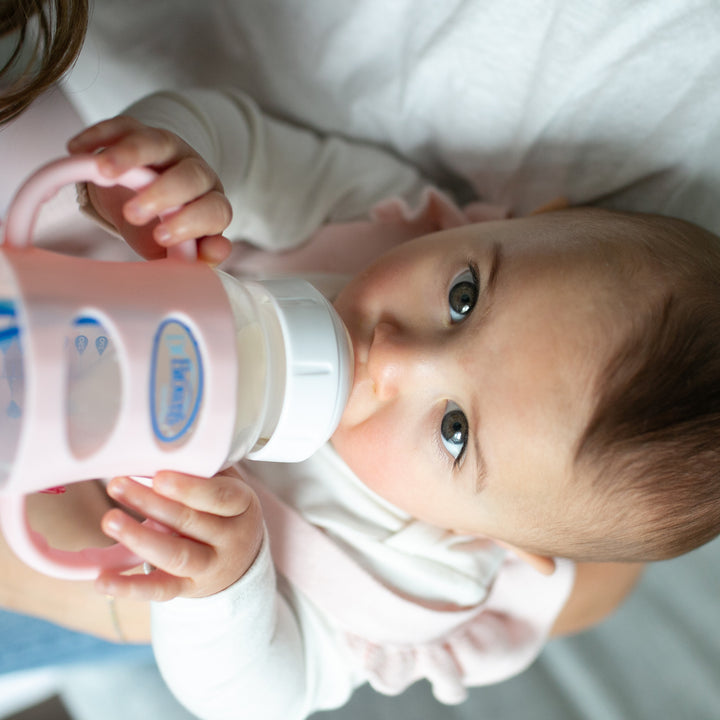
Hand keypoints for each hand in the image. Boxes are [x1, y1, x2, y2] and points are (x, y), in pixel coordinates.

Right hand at [67, 116, 232, 264]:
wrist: (148, 201)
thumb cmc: (167, 230)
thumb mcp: (178, 250)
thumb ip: (195, 255)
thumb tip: (213, 252)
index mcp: (211, 206)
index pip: (215, 211)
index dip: (193, 222)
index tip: (161, 237)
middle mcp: (197, 174)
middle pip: (192, 176)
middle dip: (164, 193)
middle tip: (133, 214)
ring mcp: (170, 149)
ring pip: (158, 144)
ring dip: (131, 156)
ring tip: (102, 172)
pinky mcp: (140, 131)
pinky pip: (123, 126)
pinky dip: (100, 136)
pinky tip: (77, 149)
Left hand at [96, 470, 263, 600]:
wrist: (240, 559)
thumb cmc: (223, 509)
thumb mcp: (224, 484)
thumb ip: (200, 470)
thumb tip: (157, 450)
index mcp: (241, 506)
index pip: (219, 496)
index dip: (189, 487)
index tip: (158, 475)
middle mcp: (231, 539)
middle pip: (190, 521)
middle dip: (151, 503)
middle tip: (117, 484)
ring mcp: (211, 566)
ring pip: (175, 555)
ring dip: (139, 538)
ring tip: (109, 519)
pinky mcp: (188, 588)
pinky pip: (159, 590)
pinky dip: (129, 587)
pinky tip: (101, 580)